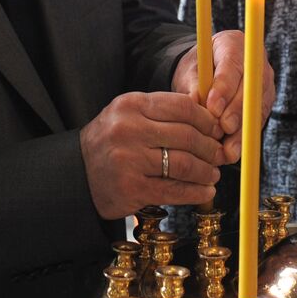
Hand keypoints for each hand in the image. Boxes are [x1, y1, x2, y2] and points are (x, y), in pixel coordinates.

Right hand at [81, 91, 224, 218]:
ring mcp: (129, 160)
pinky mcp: (132, 188)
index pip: (182, 107)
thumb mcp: (129, 115)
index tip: (217, 130)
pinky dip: (195, 192)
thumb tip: (210, 121)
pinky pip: (174, 190)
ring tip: (213, 174)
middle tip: (219, 155)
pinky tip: (205, 191)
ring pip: (184, 164)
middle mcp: (129, 129)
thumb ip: (163, 113)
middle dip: (210, 148)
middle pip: (187, 136)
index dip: (207, 120)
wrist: (77, 173)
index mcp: (131, 105)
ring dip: (206, 171)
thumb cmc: (111, 142)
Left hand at [171, 30, 275, 162]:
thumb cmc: (196, 69)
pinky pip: (257, 121)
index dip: (224, 87)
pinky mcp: (264, 103)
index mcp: (234, 43)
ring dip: (242, 131)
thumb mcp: (190, 72)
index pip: (232, 65)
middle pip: (250, 88)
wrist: (206, 71)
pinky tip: (233, 152)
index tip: (213, 107)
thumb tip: (195, 104)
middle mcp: (255, 62)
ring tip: (228, 150)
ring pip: (256, 108)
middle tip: (223, 128)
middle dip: (236, 111)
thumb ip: (194, 86)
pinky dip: (244, 138)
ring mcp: (264, 83)